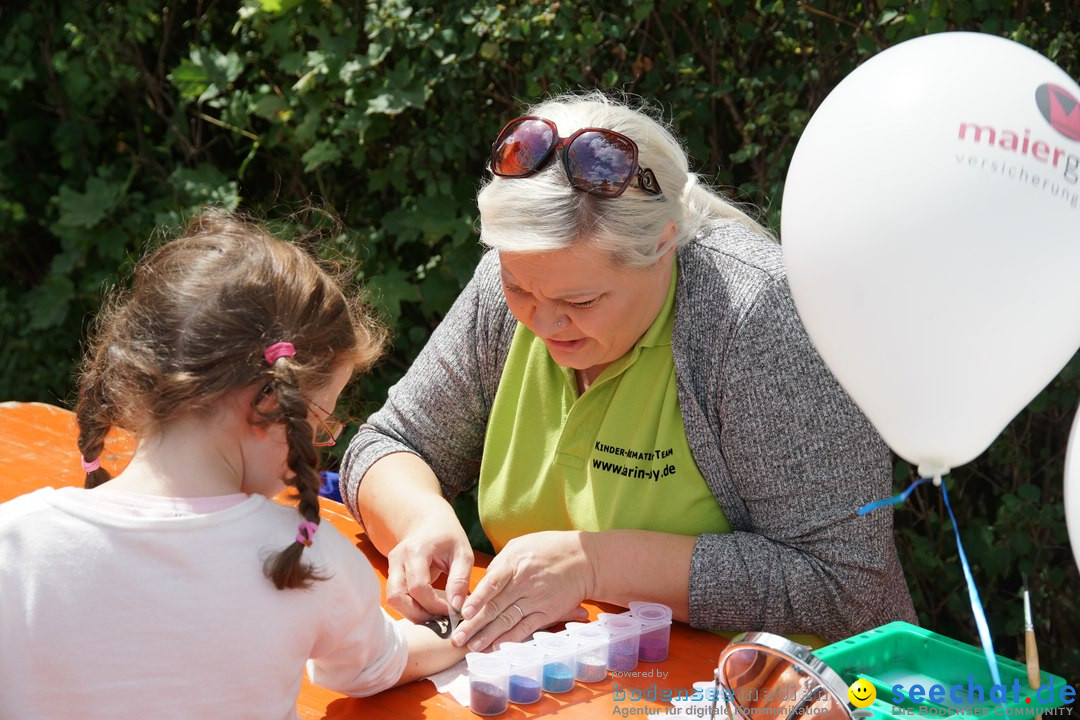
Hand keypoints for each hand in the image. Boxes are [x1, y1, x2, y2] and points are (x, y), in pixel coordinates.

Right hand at [384, 516, 473, 621]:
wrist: (428, 523)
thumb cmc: (449, 537)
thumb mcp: (463, 553)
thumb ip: (460, 580)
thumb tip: (457, 608)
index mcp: (416, 550)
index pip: (418, 587)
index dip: (434, 604)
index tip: (452, 611)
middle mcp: (397, 558)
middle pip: (398, 597)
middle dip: (420, 614)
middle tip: (442, 619)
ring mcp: (391, 566)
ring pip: (393, 600)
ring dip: (413, 614)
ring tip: (435, 616)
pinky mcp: (391, 574)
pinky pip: (396, 597)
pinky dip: (410, 608)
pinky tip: (428, 609)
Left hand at [451, 530, 594, 650]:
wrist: (585, 560)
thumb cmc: (550, 548)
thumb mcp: (522, 544)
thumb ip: (501, 562)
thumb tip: (484, 580)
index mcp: (515, 562)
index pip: (492, 583)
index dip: (476, 600)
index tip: (462, 612)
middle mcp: (524, 583)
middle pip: (495, 606)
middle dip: (474, 624)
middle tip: (457, 638)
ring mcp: (537, 600)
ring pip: (508, 621)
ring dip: (488, 636)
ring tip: (472, 646)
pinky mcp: (548, 613)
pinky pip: (526, 628)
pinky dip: (511, 638)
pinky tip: (497, 646)